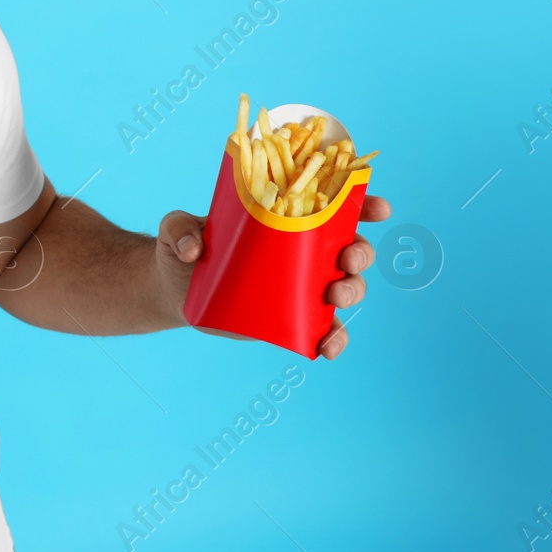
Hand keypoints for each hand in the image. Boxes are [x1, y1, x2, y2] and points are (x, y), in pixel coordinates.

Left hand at [154, 195, 391, 358]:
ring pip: (346, 287)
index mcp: (284, 218)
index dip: (362, 203)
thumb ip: (179, 229)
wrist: (173, 289)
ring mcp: (301, 285)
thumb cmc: (182, 247)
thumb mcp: (175, 229)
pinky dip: (334, 339)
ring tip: (333, 297)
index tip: (378, 207)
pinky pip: (325, 330)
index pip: (332, 205)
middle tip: (344, 261)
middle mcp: (302, 249)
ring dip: (352, 291)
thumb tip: (194, 250)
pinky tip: (327, 347)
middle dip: (360, 253)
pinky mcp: (292, 317)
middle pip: (350, 248)